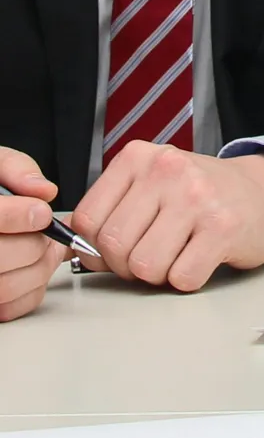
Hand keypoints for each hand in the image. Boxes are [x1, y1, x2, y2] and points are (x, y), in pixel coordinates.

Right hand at [0, 147, 67, 322]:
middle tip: (46, 229)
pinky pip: (10, 307)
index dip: (17, 217)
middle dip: (35, 242)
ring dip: (39, 266)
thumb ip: (16, 168)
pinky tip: (33, 267)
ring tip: (44, 245)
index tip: (41, 212)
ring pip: (7, 286)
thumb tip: (43, 191)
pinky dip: (32, 289)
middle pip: (2, 257)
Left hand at [70, 145, 263, 292]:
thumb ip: (113, 211)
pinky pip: (182, 278)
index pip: (86, 219)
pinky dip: (189, 279)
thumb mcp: (152, 187)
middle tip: (156, 251)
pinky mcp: (224, 227)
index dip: (97, 245)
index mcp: (141, 157)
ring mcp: (198, 196)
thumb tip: (73, 250)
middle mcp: (168, 169)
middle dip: (128, 264)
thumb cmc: (199, 196)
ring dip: (159, 274)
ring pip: (144, 267)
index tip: (123, 243)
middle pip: (114, 246)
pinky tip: (203, 255)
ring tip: (180, 252)